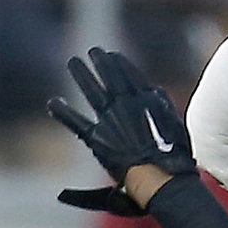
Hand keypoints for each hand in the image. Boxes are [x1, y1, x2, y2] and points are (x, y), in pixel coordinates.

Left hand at [47, 47, 196, 206]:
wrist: (159, 175)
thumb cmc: (173, 157)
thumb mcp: (174, 124)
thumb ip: (162, 104)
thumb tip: (154, 90)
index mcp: (147, 102)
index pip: (132, 77)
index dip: (121, 65)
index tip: (113, 55)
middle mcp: (126, 106)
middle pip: (112, 79)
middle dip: (102, 63)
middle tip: (93, 51)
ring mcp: (110, 121)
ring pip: (93, 92)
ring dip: (82, 75)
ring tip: (73, 62)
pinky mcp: (97, 139)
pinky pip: (76, 123)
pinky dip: (63, 113)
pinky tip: (53, 103)